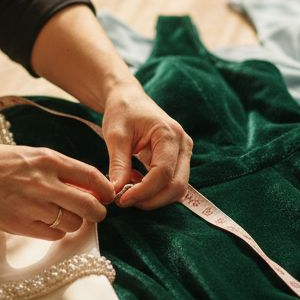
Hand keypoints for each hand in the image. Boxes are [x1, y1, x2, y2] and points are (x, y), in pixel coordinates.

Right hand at [0, 142, 112, 239]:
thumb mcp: (28, 155)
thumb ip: (56, 168)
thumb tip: (84, 186)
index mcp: (48, 160)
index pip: (92, 177)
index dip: (106, 190)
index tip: (108, 195)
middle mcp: (45, 183)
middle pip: (89, 206)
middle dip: (97, 212)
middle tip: (95, 213)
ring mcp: (33, 206)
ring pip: (73, 223)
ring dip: (74, 223)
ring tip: (64, 217)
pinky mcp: (20, 225)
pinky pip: (53, 235)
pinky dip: (56, 232)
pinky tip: (47, 224)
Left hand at [101, 80, 192, 208]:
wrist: (129, 98)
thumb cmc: (122, 111)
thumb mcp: (115, 135)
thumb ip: (118, 164)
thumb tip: (115, 192)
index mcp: (169, 134)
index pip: (163, 173)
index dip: (143, 191)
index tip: (121, 200)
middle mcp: (183, 144)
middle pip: (176, 186)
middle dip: (151, 200)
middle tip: (124, 201)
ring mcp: (184, 152)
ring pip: (177, 189)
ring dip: (153, 197)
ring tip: (128, 188)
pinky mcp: (179, 159)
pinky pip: (172, 183)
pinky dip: (155, 190)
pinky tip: (135, 181)